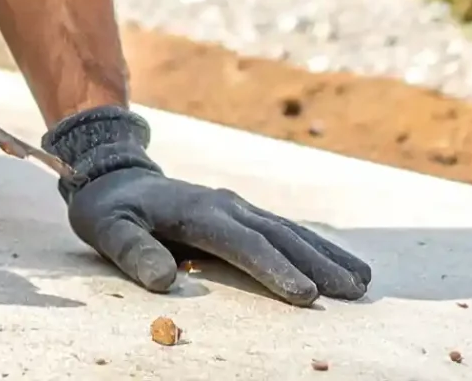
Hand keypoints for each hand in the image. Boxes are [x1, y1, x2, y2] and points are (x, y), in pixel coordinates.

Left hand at [43, 106, 370, 306]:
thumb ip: (135, 252)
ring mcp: (238, 207)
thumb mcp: (108, 229)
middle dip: (317, 264)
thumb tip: (164, 281)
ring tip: (362, 282)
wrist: (113, 175)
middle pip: (279, 237)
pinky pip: (286, 231)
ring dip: (326, 255)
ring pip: (290, 232)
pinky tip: (342, 264)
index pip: (243, 244)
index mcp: (198, 211)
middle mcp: (227, 205)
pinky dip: (317, 246)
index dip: (275, 270)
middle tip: (351, 293)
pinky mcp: (243, 215)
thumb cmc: (109, 211)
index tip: (305, 295)